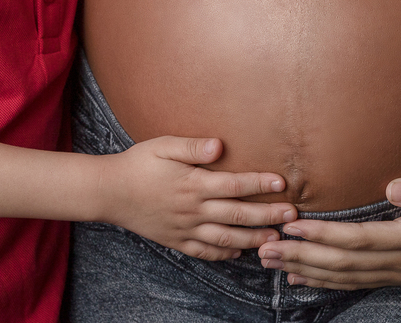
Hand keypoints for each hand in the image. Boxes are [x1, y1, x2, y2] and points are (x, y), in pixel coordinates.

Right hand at [98, 135, 297, 260]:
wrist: (109, 192)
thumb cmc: (138, 163)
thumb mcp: (163, 146)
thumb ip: (192, 146)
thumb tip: (219, 145)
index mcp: (193, 184)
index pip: (235, 185)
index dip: (260, 184)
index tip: (282, 183)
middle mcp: (193, 210)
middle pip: (238, 214)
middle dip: (268, 215)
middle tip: (291, 215)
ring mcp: (185, 228)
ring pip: (226, 238)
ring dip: (253, 239)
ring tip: (275, 239)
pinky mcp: (176, 241)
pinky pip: (204, 252)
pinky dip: (224, 254)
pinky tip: (239, 252)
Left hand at [256, 176, 400, 288]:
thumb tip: (393, 187)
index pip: (359, 239)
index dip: (323, 235)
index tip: (291, 227)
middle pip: (343, 262)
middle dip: (302, 256)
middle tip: (264, 249)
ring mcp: (399, 270)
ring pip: (345, 275)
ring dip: (306, 269)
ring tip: (271, 262)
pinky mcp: (399, 271)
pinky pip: (355, 279)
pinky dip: (325, 279)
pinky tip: (302, 276)